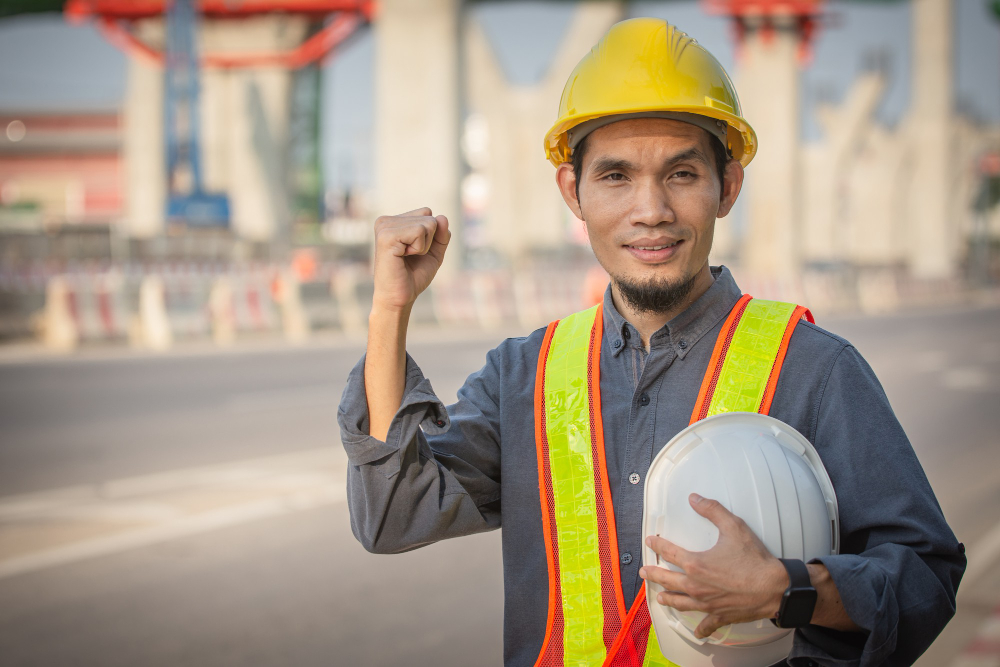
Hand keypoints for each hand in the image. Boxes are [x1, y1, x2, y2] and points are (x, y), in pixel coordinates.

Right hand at [372, 208, 449, 311]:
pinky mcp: (386, 236)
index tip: (414, 252)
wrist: (400, 298)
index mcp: (393, 222)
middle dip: (428, 241)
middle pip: (429, 217)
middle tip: (410, 257)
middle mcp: (386, 221)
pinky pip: (420, 231)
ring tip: (406, 258)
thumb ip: (441, 234)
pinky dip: (419, 248)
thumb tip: (442, 217)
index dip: (430, 236)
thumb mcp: (434, 252)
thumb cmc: (413, 277)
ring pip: (427, 224)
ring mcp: (384, 227)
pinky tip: (403, 257)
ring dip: (423, 246)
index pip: (427, 213)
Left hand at [639, 493, 787, 638]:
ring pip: (680, 603)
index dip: (657, 545)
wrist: (775, 588)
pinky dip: (700, 628)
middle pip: (668, 580)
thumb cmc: (755, 560)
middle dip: (653, 575)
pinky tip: (696, 632)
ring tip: (661, 598)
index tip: (651, 541)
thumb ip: (712, 510)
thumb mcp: (734, 527)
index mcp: (696, 564)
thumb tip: (695, 498)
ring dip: (669, 599)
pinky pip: (706, 624)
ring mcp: (706, 603)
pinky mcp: (720, 615)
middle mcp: (696, 586)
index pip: (669, 552)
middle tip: (644, 572)